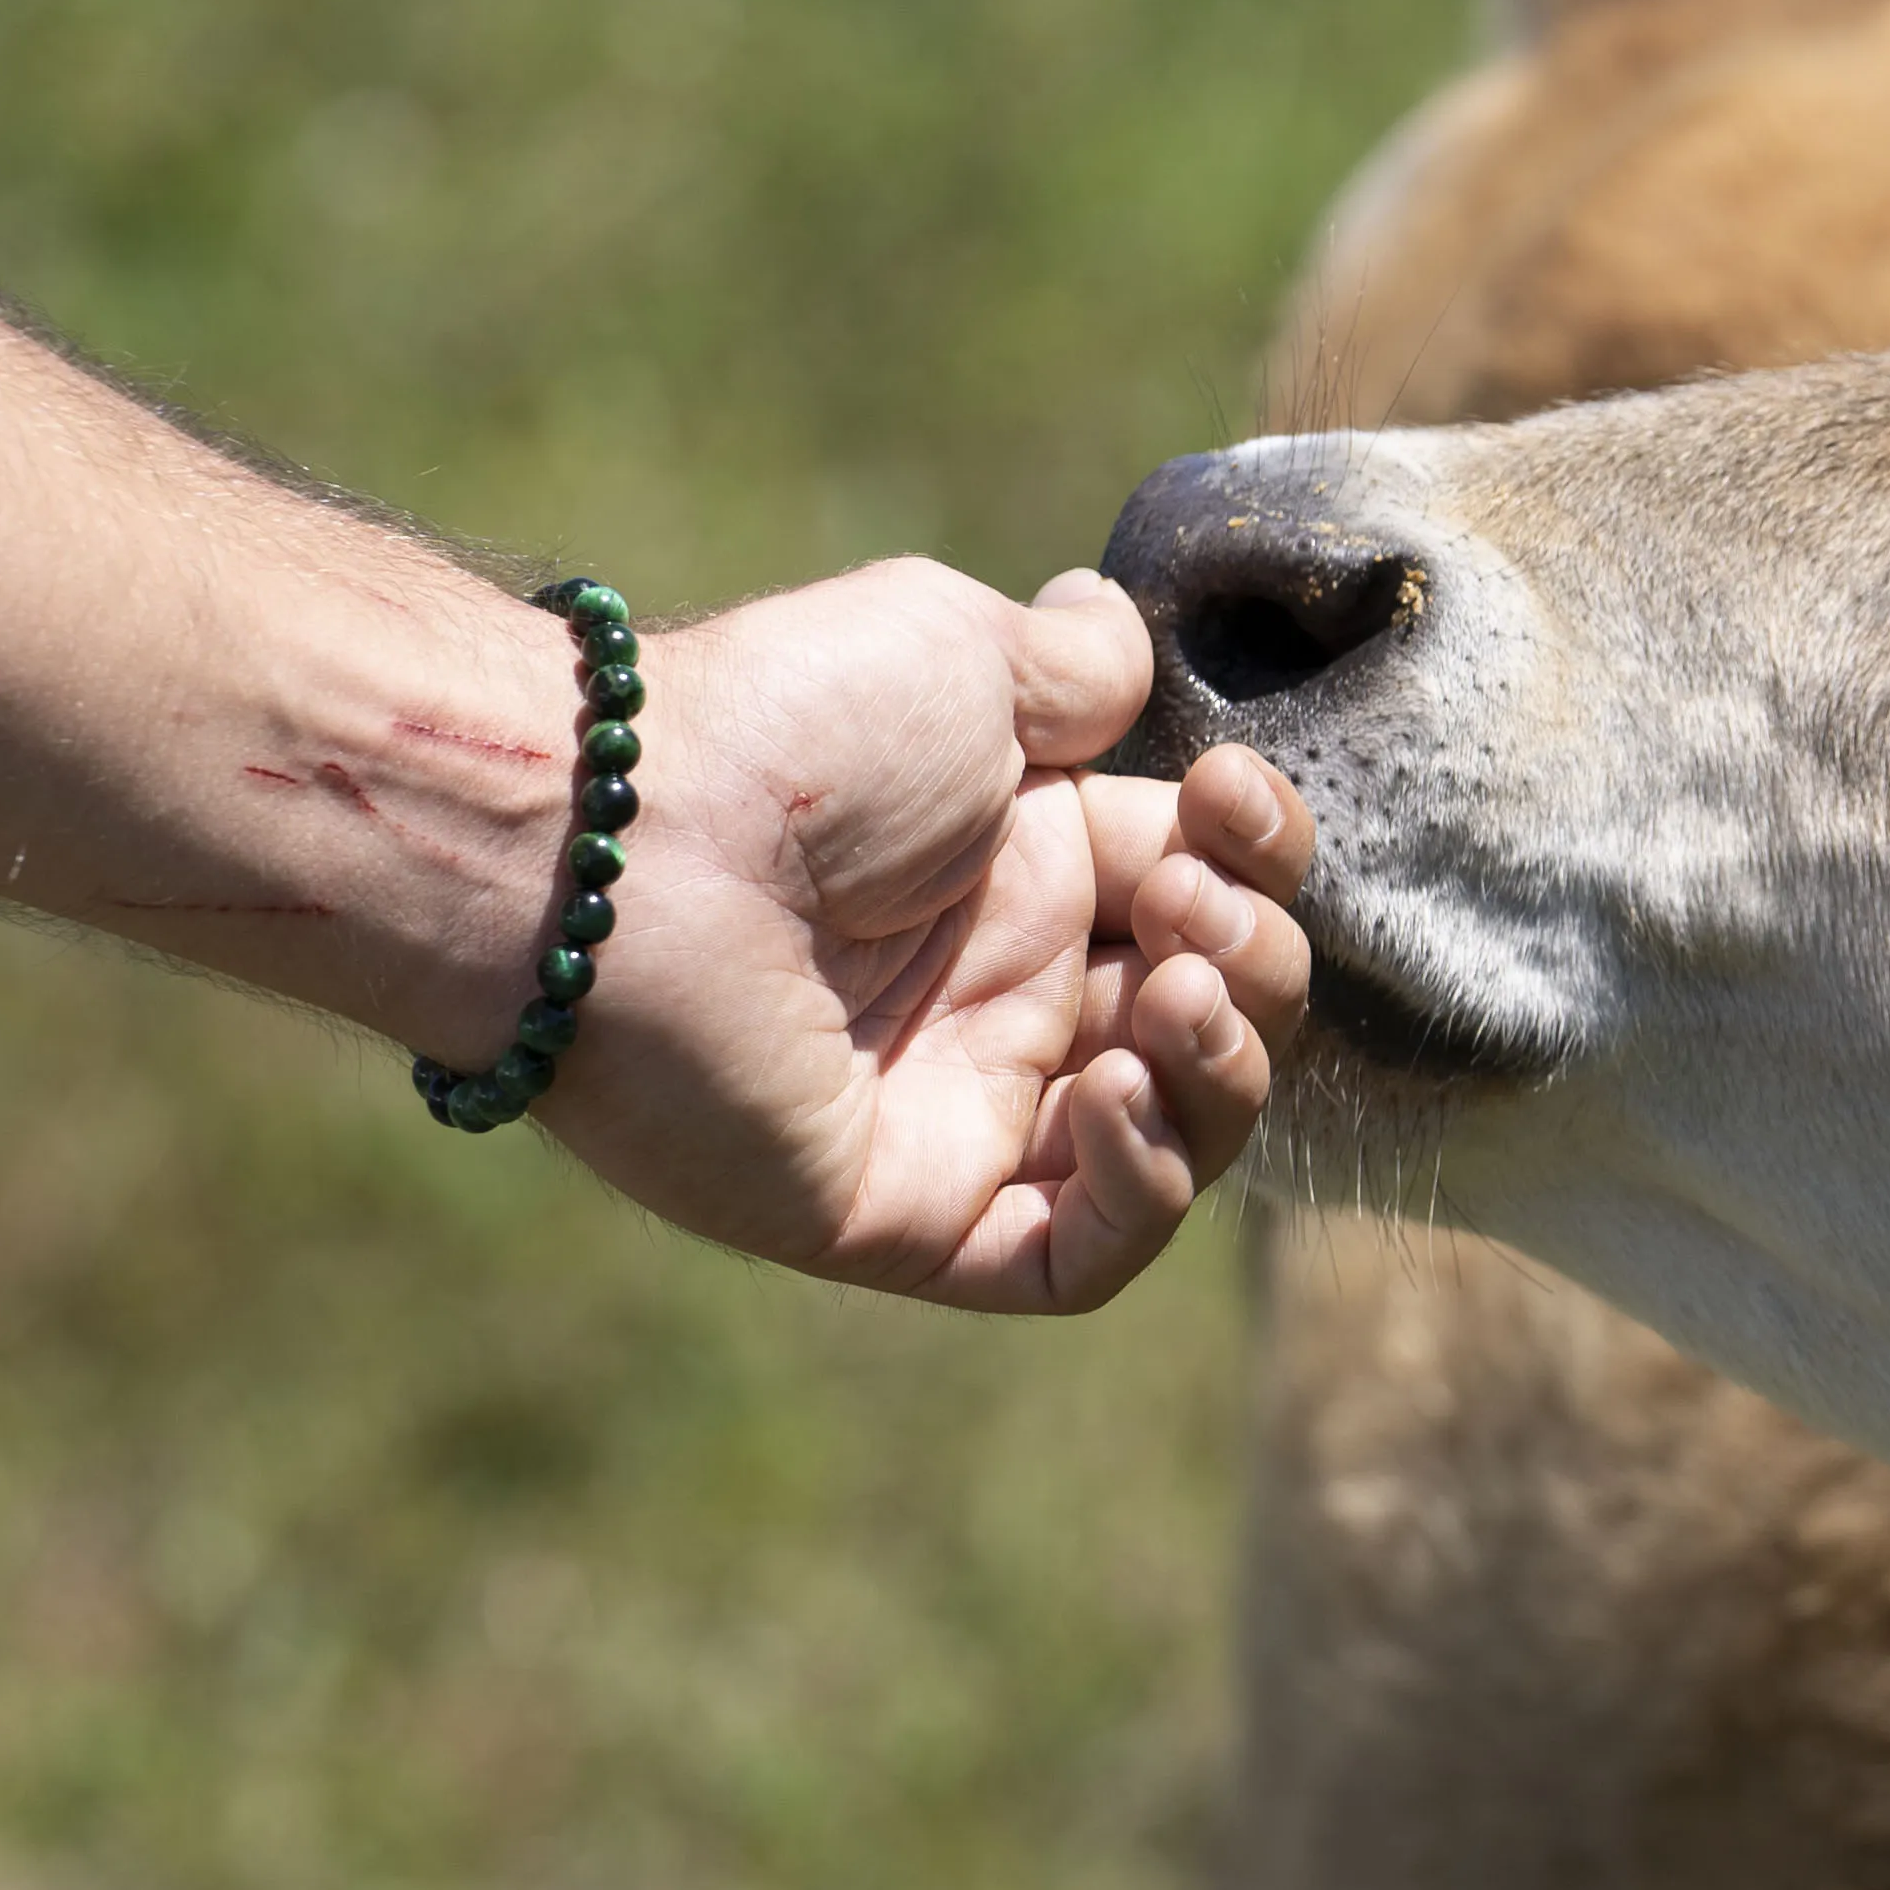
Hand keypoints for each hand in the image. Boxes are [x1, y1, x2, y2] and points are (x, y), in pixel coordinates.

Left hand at [542, 560, 1314, 1309]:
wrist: (631, 845)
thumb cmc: (789, 732)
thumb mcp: (961, 654)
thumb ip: (1071, 669)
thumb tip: (1114, 632)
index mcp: (1024, 869)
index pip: (1209, 891)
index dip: (1258, 856)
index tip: (1227, 797)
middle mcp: (1003, 994)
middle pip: (1218, 1019)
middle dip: (1254, 960)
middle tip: (1185, 905)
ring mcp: (962, 1112)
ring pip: (1176, 1141)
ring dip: (1223, 1069)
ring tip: (1172, 992)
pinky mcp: (914, 1217)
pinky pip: (1079, 1257)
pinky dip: (1142, 1187)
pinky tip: (1118, 1088)